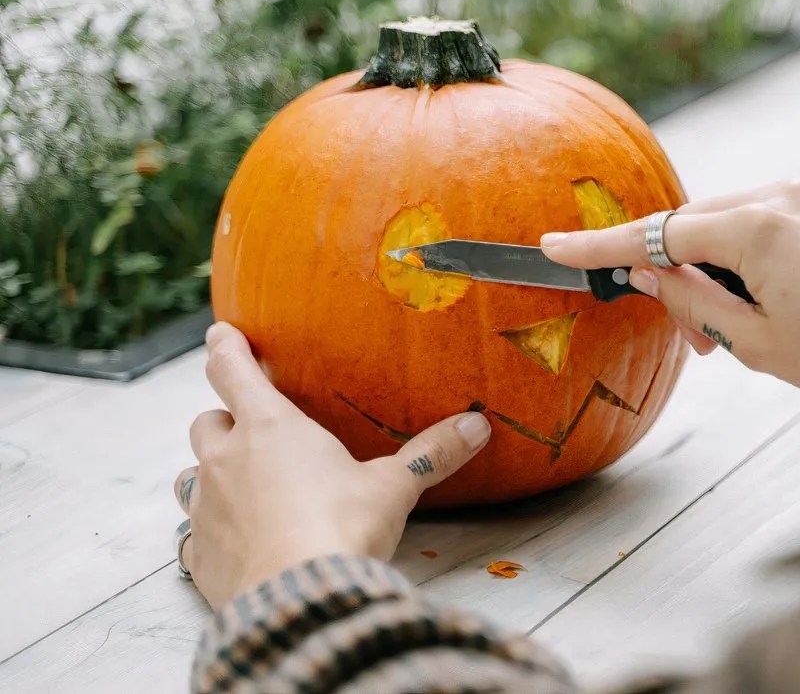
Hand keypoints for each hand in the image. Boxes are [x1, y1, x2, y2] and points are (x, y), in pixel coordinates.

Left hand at [174, 323, 490, 608]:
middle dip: (225, 420)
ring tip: (238, 485)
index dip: (226, 346)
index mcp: (269, 427)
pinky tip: (232, 543)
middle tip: (251, 429)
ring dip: (209, 473)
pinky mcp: (199, 554)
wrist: (299, 598)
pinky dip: (208, 532)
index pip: (231, 370)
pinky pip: (191, 534)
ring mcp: (205, 508)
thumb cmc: (344, 529)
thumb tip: (478, 426)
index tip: (222, 333)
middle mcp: (225, 459)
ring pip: (190, 475)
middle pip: (207, 421)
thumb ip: (431, 454)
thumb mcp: (394, 487)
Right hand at [542, 181, 799, 410]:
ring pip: (722, 225)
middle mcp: (781, 195)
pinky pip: (755, 223)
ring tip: (728, 332)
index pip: (661, 231)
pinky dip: (739, 260)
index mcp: (761, 228)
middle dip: (676, 276)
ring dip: (709, 271)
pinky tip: (753, 303)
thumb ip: (691, 300)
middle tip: (693, 340)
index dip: (604, 246)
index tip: (554, 247)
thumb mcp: (755, 343)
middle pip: (692, 226)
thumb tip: (644, 272)